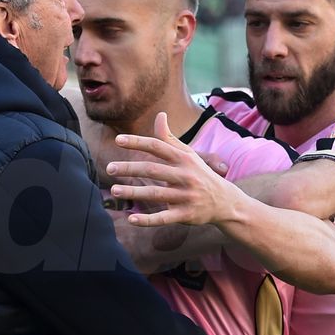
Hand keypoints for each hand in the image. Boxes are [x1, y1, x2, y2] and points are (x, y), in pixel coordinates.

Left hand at [107, 112, 245, 226]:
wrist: (225, 202)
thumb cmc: (200, 174)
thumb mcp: (189, 155)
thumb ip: (170, 138)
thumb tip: (160, 114)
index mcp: (184, 159)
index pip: (158, 147)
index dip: (138, 142)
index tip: (118, 140)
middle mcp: (186, 176)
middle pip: (153, 170)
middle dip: (130, 168)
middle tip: (109, 169)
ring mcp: (186, 196)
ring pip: (155, 194)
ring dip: (133, 192)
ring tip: (114, 190)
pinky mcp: (186, 215)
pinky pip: (164, 218)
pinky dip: (147, 220)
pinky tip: (131, 219)